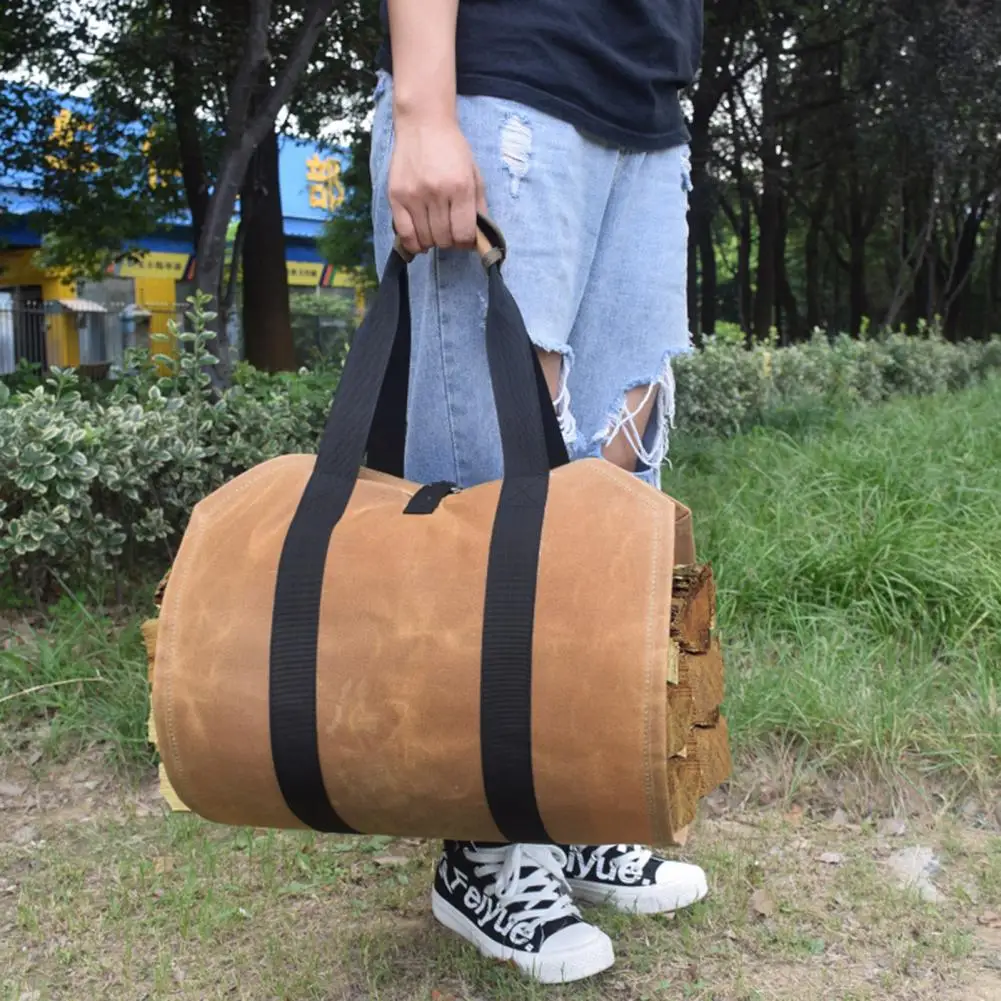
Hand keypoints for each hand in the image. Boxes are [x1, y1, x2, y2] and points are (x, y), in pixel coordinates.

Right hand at [389, 112, 487, 255]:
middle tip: (450, 232)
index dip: (466, 242)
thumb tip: (480, 238)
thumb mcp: (473, 174)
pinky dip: (414, 243)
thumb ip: (479, 206)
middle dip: (450, 241)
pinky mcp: (396, 196)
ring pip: (425, 239)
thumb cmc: (452, 149)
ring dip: (433, 241)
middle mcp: (437, 193)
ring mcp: (414, 195)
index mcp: (460, 187)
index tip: (465, 238)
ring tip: (435, 231)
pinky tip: (420, 239)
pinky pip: (404, 234)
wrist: (423, 124)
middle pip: (444, 239)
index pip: (464, 233)